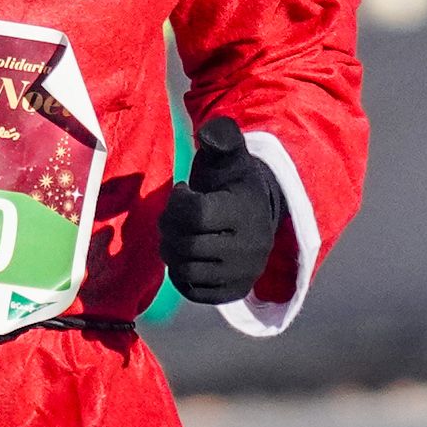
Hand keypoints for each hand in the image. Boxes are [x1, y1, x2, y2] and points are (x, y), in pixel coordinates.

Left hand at [158, 114, 284, 305]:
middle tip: (174, 216)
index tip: (184, 191)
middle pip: (184, 244)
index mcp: (245, 211)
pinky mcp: (233, 293)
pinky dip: (180, 274)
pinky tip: (188, 255)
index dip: (177, 202)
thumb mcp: (230, 156)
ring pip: (184, 269)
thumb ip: (222, 137)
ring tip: (180, 234)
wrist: (257, 216)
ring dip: (171, 251)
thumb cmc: (232, 182)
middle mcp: (249, 247)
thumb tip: (209, 133)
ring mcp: (243, 274)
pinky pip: (191, 290)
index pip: (193, 214)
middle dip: (168, 227)